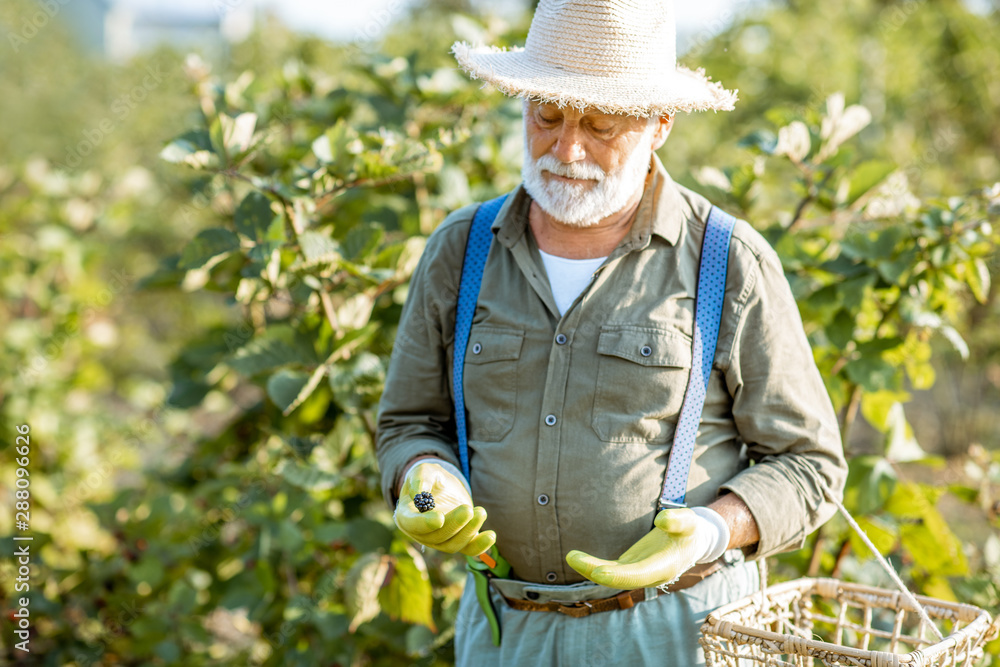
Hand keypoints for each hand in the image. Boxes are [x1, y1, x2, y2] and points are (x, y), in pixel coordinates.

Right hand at [394, 461, 495, 556]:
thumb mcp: (423, 471)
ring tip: (481, 511)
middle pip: (436, 538)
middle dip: (454, 525)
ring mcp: (440, 541)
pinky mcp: (459, 541)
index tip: (439, 518)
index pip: (412, 525)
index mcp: (407, 516)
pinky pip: (468, 550)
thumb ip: (420, 479)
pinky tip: (491, 535)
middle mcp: (422, 533)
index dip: (425, 524)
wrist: (442, 486)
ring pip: (453, 545)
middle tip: (468, 509)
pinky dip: (480, 546)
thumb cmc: (429, 478)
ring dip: (469, 531)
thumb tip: (419, 493)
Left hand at [565, 507, 728, 589]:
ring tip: (571, 556)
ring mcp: (639, 573)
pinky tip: (577, 558)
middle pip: (620, 578)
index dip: (618, 575)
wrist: (691, 541)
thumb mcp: (689, 521)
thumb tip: (661, 520)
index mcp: (664, 567)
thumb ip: (678, 520)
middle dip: (596, 571)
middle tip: (573, 558)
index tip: (599, 571)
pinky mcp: (631, 567)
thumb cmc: (690, 530)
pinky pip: (610, 570)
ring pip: (612, 576)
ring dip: (590, 568)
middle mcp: (649, 575)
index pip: (638, 574)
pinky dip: (593, 565)